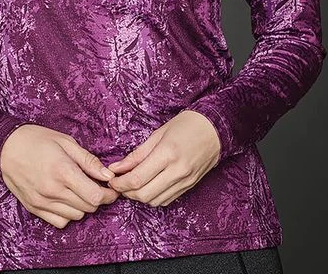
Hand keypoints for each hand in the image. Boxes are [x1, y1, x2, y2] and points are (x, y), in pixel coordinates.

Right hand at [0, 124, 119, 227]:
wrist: (6, 146)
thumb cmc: (37, 140)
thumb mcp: (66, 142)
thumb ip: (89, 161)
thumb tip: (108, 176)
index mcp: (63, 171)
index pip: (94, 196)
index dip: (108, 195)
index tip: (112, 188)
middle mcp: (52, 190)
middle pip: (87, 207)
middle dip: (98, 198)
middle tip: (97, 185)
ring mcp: (42, 202)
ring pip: (75, 216)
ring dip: (83, 205)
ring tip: (80, 189)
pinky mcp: (34, 208)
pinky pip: (60, 222)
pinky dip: (68, 214)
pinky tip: (67, 199)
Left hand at [104, 110, 220, 206]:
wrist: (216, 129)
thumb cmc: (187, 125)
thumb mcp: (158, 133)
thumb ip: (137, 154)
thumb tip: (116, 167)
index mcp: (167, 153)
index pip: (137, 178)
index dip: (120, 183)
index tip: (111, 180)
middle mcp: (177, 171)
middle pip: (144, 194)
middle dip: (127, 192)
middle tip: (118, 183)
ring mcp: (185, 181)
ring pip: (155, 201)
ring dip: (139, 196)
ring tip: (131, 184)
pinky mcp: (190, 186)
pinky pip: (167, 200)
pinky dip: (153, 197)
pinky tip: (148, 186)